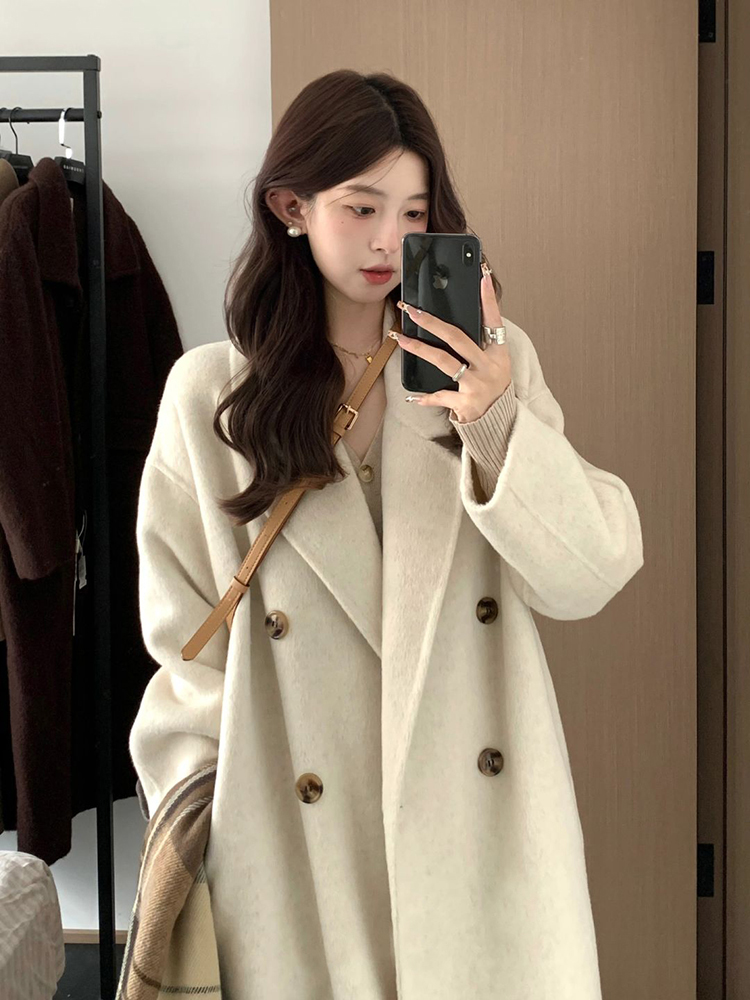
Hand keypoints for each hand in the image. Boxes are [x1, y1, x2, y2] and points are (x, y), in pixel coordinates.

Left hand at [395, 270, 511, 423]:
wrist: (499, 421)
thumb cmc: (491, 386)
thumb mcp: (494, 363)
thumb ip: (480, 343)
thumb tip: (453, 322)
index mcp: (498, 353)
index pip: (493, 321)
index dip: (488, 299)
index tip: (481, 276)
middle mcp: (489, 367)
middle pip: (457, 338)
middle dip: (432, 322)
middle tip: (412, 309)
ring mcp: (477, 385)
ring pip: (444, 362)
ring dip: (419, 349)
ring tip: (400, 338)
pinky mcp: (466, 404)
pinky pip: (441, 397)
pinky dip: (426, 398)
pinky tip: (412, 397)